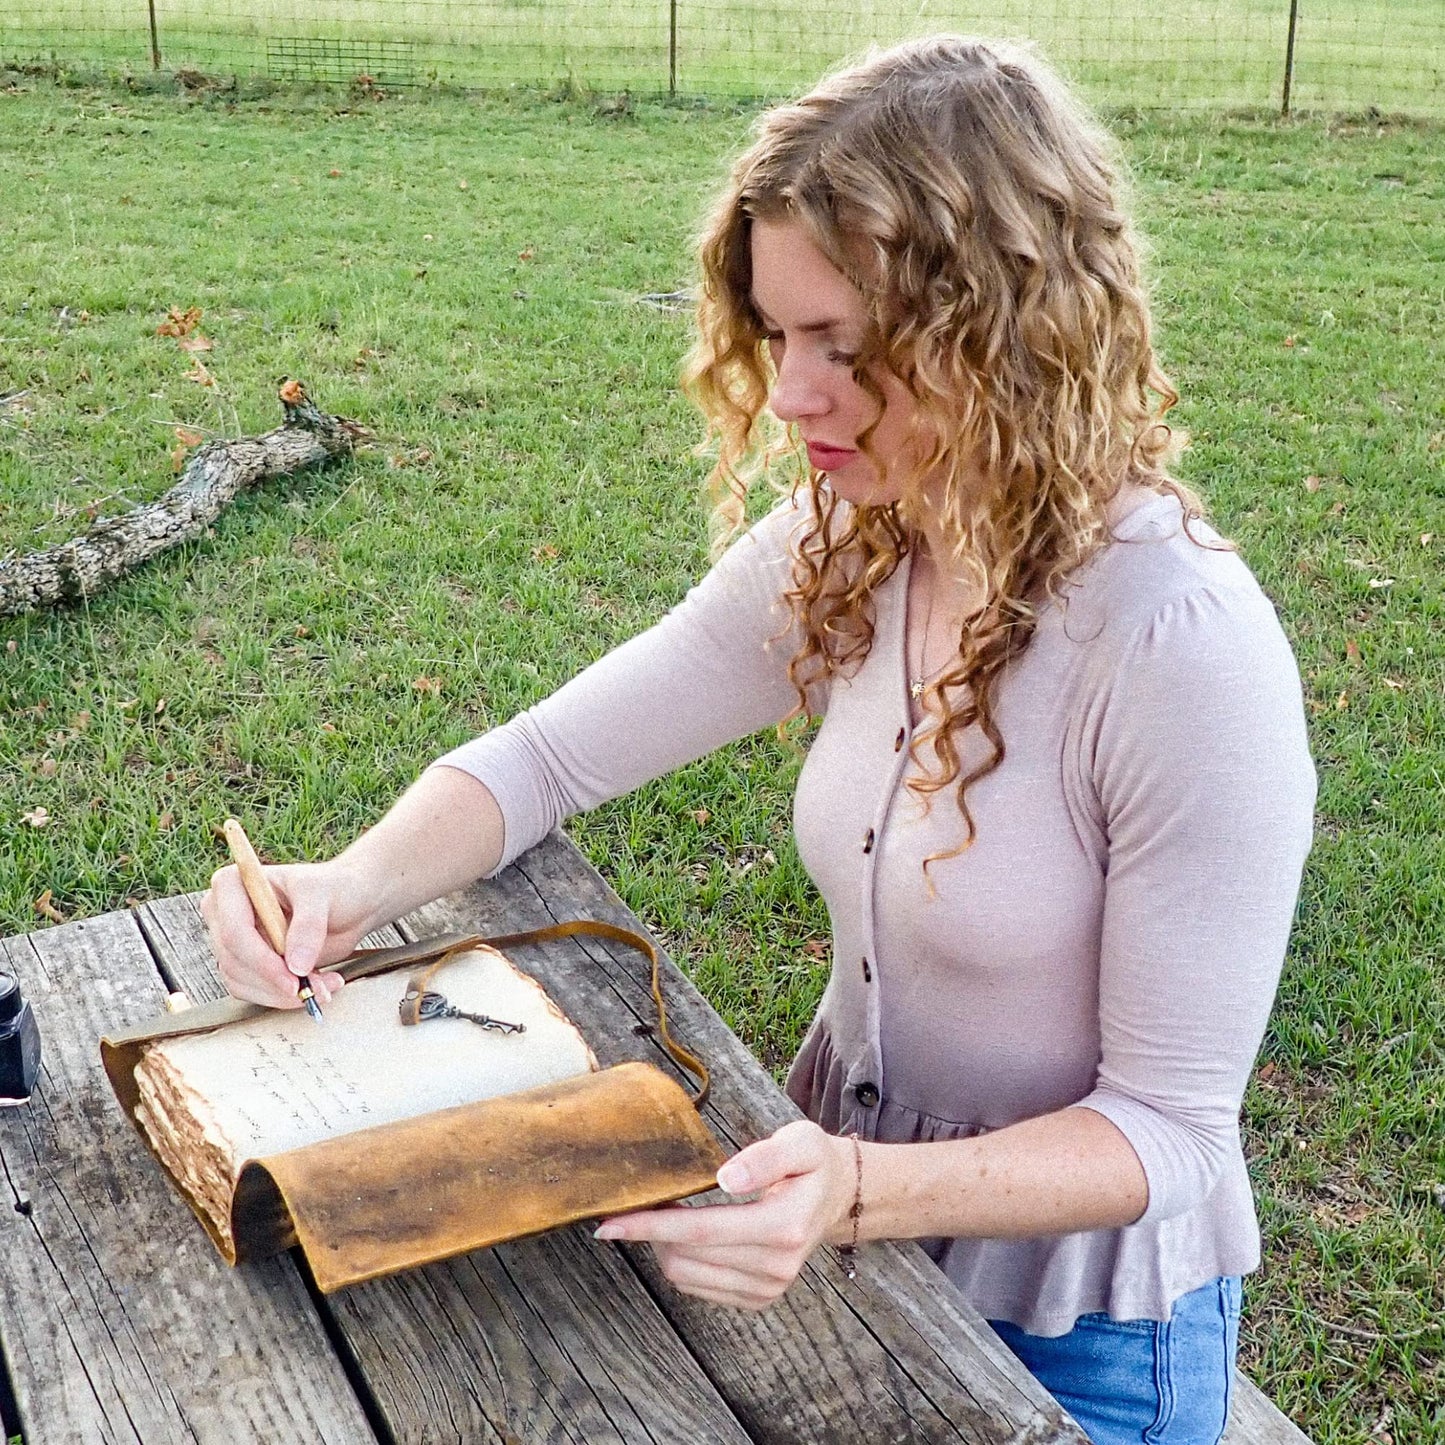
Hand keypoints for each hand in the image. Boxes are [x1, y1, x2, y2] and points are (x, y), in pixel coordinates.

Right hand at [201, 858, 372, 1008]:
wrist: (350, 904)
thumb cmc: (333, 888)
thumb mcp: (323, 895)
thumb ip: (309, 925)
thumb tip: (295, 966)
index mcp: (233, 884)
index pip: (234, 932)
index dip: (261, 960)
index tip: (294, 979)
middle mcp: (224, 912)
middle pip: (234, 961)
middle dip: (275, 981)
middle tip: (314, 988)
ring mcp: (233, 941)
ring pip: (240, 981)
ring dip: (281, 993)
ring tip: (324, 986)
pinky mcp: (245, 964)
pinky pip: (252, 990)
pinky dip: (282, 997)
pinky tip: (315, 986)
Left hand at [594, 1120, 855, 1309]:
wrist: (837, 1196)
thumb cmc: (812, 1162)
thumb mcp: (800, 1142)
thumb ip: (764, 1158)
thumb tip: (724, 1178)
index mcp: (784, 1227)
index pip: (702, 1231)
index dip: (651, 1226)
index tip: (609, 1220)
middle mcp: (776, 1267)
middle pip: (687, 1256)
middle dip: (651, 1232)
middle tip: (637, 1200)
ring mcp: (768, 1289)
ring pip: (686, 1276)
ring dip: (662, 1247)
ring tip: (664, 1213)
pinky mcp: (758, 1299)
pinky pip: (698, 1287)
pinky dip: (679, 1261)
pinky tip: (682, 1235)